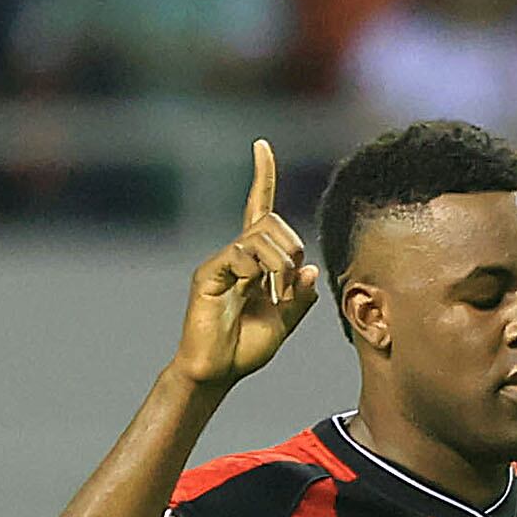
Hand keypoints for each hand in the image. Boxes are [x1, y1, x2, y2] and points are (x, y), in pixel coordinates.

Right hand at [173, 140, 317, 387]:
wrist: (218, 371)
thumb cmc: (246, 346)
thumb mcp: (285, 320)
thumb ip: (300, 295)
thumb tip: (308, 267)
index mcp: (255, 260)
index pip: (259, 208)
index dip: (262, 177)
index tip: (261, 146)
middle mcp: (236, 254)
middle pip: (272, 221)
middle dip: (292, 248)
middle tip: (289, 287)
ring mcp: (221, 261)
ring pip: (261, 235)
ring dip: (280, 264)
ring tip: (276, 295)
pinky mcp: (209, 273)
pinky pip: (240, 254)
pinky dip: (258, 271)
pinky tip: (256, 292)